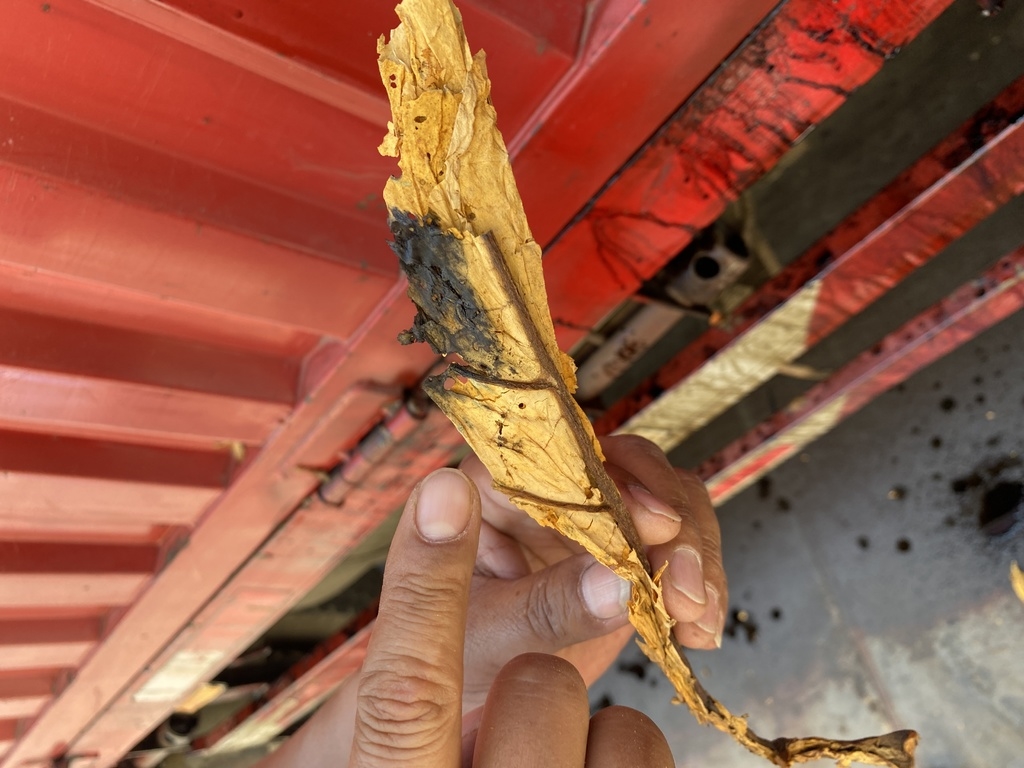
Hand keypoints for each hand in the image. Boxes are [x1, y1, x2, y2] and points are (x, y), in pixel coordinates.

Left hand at [348, 468, 673, 766]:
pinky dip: (699, 584)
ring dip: (694, 555)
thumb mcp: (492, 635)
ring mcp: (591, 518)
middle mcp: (547, 488)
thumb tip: (618, 579)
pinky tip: (698, 633)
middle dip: (672, 524)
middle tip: (684, 589)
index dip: (616, 483)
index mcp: (494, 484)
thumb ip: (547, 607)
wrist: (473, 696)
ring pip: (665, 501)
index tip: (657, 526)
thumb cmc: (454, 658)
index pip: (562, 458)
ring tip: (696, 621)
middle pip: (628, 468)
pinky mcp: (623, 552)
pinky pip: (676, 546)